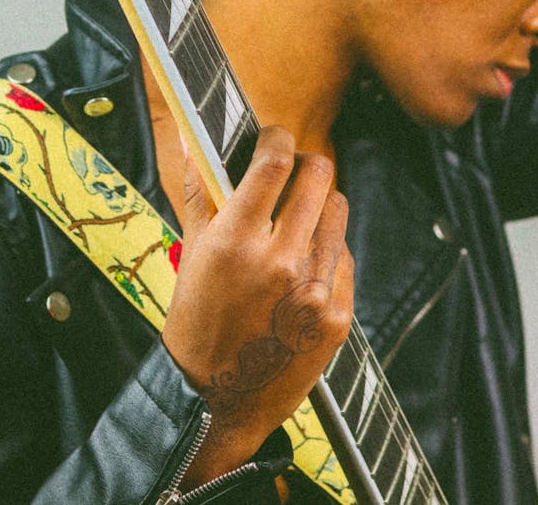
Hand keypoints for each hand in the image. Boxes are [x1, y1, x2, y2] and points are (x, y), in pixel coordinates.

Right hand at [162, 126, 352, 486]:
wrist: (217, 401)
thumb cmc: (198, 323)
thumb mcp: (193, 253)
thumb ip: (198, 191)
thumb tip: (192, 142)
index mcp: (236, 241)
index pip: (273, 162)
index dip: (276, 138)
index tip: (272, 137)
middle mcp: (280, 261)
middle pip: (318, 175)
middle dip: (302, 164)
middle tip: (288, 173)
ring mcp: (315, 290)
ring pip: (337, 209)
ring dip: (318, 205)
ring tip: (296, 222)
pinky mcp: (338, 315)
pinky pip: (345, 254)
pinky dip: (327, 249)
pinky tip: (303, 265)